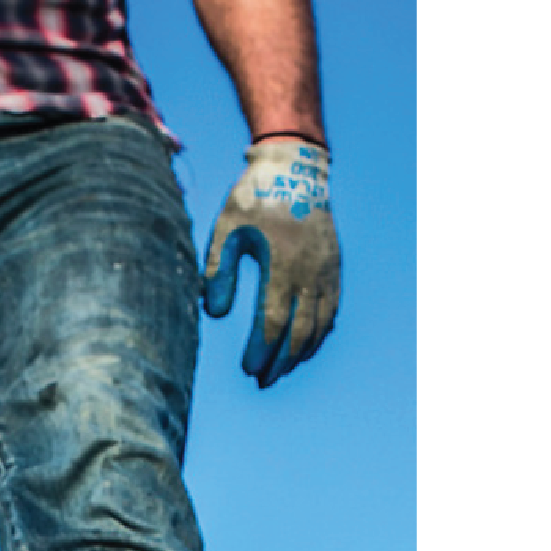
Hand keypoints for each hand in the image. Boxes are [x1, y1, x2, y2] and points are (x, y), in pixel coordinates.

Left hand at [202, 138, 339, 387]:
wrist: (294, 169)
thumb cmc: (253, 200)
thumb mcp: (226, 230)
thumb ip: (218, 271)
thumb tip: (216, 313)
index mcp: (282, 263)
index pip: (274, 320)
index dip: (262, 349)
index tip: (248, 369)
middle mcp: (310, 270)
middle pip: (300, 329)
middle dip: (281, 360)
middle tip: (263, 382)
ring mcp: (327, 268)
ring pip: (321, 322)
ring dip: (302, 352)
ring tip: (282, 370)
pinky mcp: (334, 265)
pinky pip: (332, 307)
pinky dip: (321, 331)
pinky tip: (307, 346)